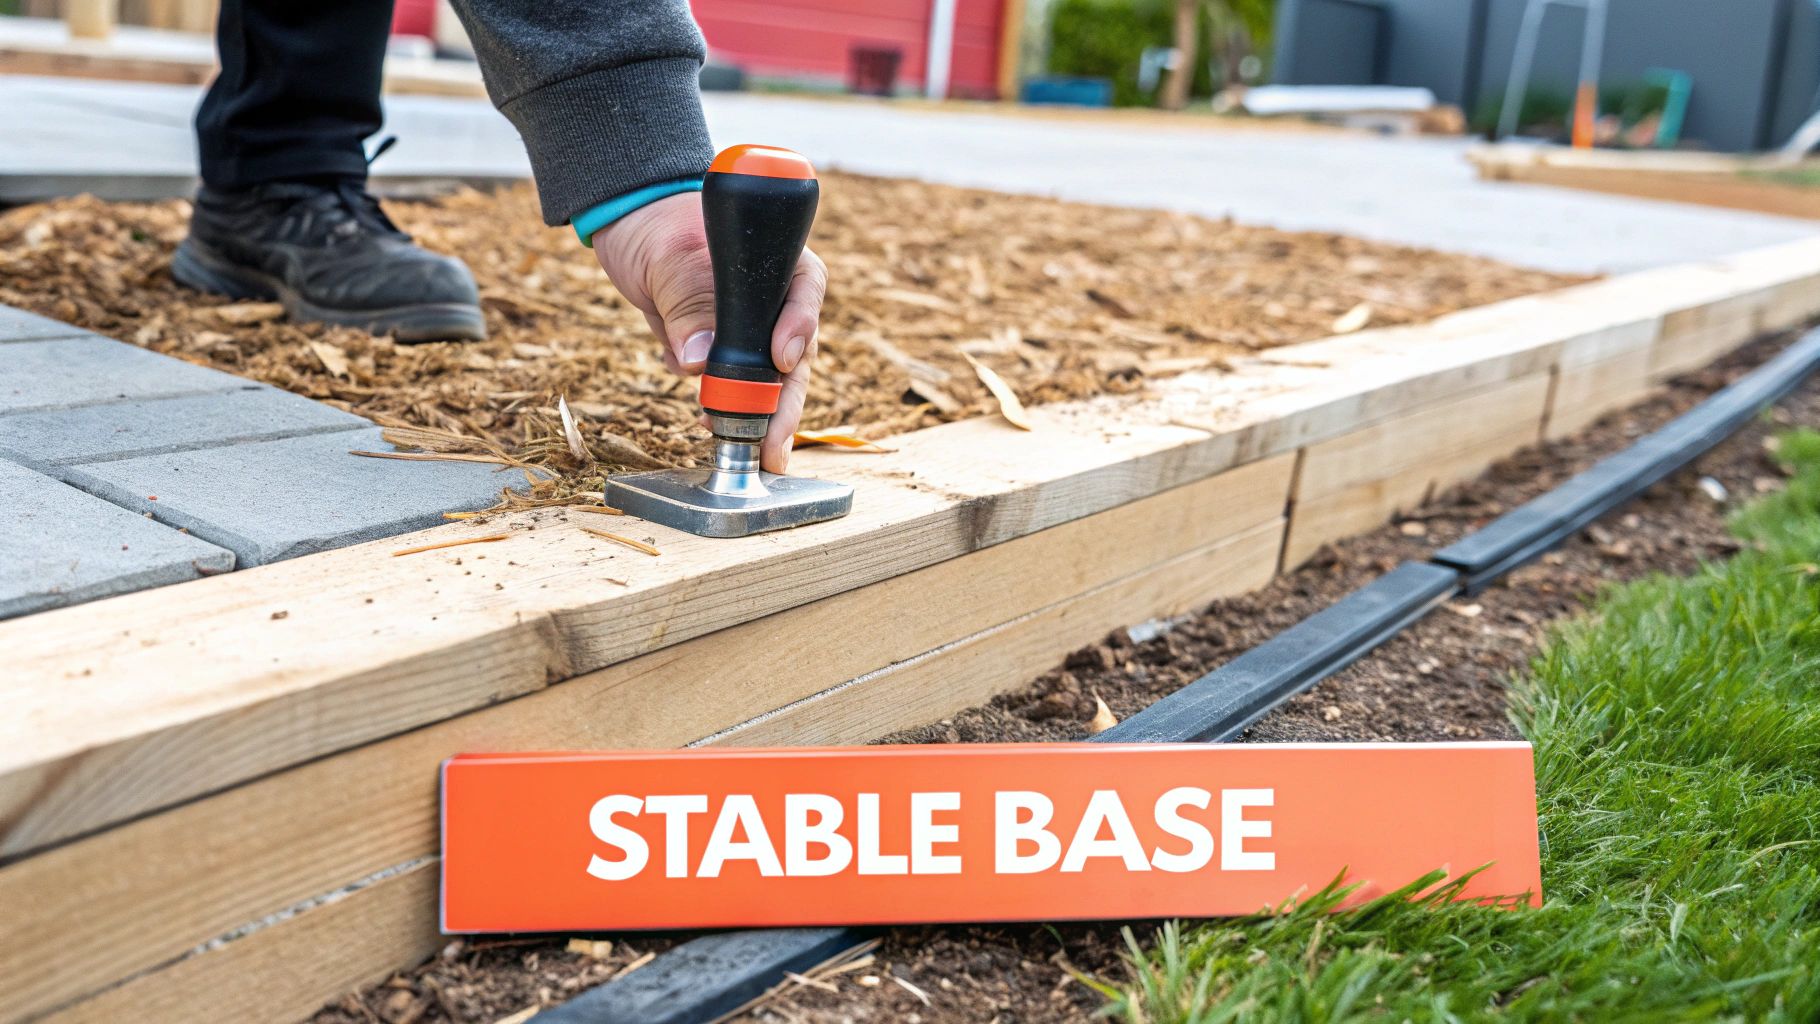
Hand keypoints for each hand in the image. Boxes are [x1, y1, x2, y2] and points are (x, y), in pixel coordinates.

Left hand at [592, 192, 826, 473]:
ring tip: (739, 446)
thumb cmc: (656, 222)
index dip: (798, 329)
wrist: (626, 223)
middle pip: (791, 353)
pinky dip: (714, 402)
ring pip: (761, 377)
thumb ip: (687, 305)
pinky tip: (700, 416)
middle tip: (773, 448)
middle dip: (782, 404)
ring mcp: (747, 324)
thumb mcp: (670, 259)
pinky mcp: (719, 343)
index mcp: (775, 259)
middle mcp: (770, 296)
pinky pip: (723, 380)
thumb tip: (698, 361)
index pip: (803, 293)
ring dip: (750, 413)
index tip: (782, 360)